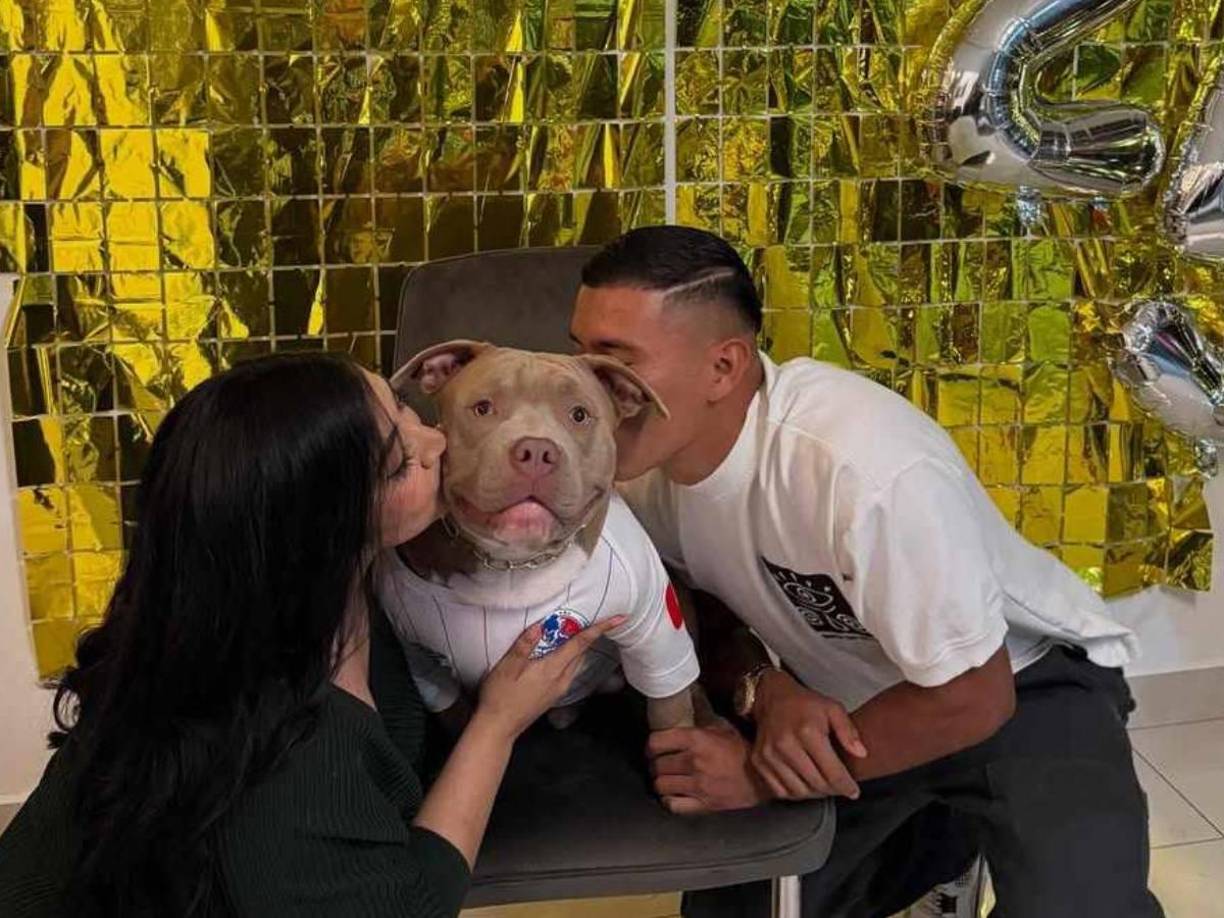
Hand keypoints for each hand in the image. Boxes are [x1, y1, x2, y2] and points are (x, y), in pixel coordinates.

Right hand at [473, 615, 626, 741]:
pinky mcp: (554, 696)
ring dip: (578, 646)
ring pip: (576, 662)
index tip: (619, 618)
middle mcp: (561, 680)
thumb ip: (524, 645)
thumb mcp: (507, 667)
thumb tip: (540, 625)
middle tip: (587, 617)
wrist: (499, 727)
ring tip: (572, 632)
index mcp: (552, 669)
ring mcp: (559, 689)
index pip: (581, 643)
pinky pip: (569, 671)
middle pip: (582, 652)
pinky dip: (570, 657)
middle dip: (588, 634)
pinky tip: (558, 653)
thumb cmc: (500, 696)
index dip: (600, 628)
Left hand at [646, 718, 772, 813]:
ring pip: (661, 786)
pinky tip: (674, 795)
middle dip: (656, 765)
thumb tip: (682, 709)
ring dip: (661, 782)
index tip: (654, 748)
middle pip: (657, 765)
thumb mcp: (722, 728)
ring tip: (667, 779)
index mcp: (697, 740)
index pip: (656, 741)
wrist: (763, 777)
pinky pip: (673, 805)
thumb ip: (700, 721)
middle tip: (660, 764)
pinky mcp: (704, 805)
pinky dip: (669, 801)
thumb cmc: (743, 750)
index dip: (651, 745)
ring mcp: (698, 785)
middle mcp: (694, 762)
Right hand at [751, 670, 867, 799]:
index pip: (832, 772)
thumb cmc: (805, 704)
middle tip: (839, 787)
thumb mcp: (833, 709)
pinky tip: (804, 784)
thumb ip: (849, 731)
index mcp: (808, 732)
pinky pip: (780, 791)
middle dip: (832, 790)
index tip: (854, 791)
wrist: (771, 697)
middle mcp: (786, 745)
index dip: (846, 786)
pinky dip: (795, 793)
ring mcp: (769, 755)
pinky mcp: (758, 761)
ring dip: (815, 794)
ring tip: (823, 785)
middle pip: (816, 784)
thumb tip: (861, 754)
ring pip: (798, 791)